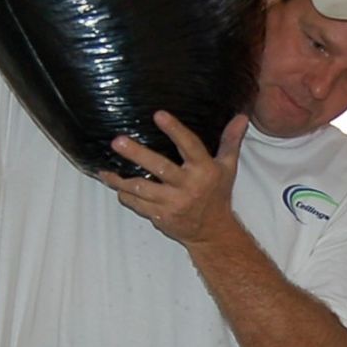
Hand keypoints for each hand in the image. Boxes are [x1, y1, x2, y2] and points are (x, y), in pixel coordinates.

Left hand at [99, 112, 248, 247]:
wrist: (212, 232)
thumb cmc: (217, 194)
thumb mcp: (227, 167)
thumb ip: (230, 141)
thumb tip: (241, 117)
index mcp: (204, 170)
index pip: (189, 145)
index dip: (174, 130)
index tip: (158, 115)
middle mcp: (188, 186)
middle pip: (159, 167)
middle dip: (137, 154)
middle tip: (117, 142)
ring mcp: (173, 203)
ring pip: (141, 189)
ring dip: (121, 179)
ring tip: (104, 171)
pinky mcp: (161, 217)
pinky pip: (137, 205)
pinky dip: (125, 196)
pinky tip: (115, 186)